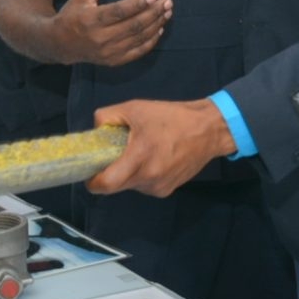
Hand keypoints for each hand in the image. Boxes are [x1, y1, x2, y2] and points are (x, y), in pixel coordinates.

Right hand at [54, 0, 171, 66]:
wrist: (61, 44)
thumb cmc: (73, 14)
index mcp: (91, 20)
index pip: (118, 12)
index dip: (137, 4)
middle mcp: (100, 38)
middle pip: (133, 25)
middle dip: (153, 13)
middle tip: (167, 2)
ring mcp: (108, 52)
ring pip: (138, 38)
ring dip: (155, 25)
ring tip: (167, 12)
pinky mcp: (114, 61)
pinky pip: (137, 52)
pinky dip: (150, 41)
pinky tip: (159, 28)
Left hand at [87, 99, 234, 197]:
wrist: (209, 130)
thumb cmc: (171, 117)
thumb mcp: (136, 108)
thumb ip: (108, 116)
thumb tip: (95, 129)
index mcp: (139, 158)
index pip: (106, 184)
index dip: (92, 181)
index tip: (90, 171)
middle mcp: (148, 178)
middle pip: (116, 187)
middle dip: (109, 174)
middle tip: (111, 156)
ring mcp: (159, 187)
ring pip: (130, 186)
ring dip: (127, 174)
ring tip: (139, 152)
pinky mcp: (168, 190)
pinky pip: (144, 186)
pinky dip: (142, 175)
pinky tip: (153, 158)